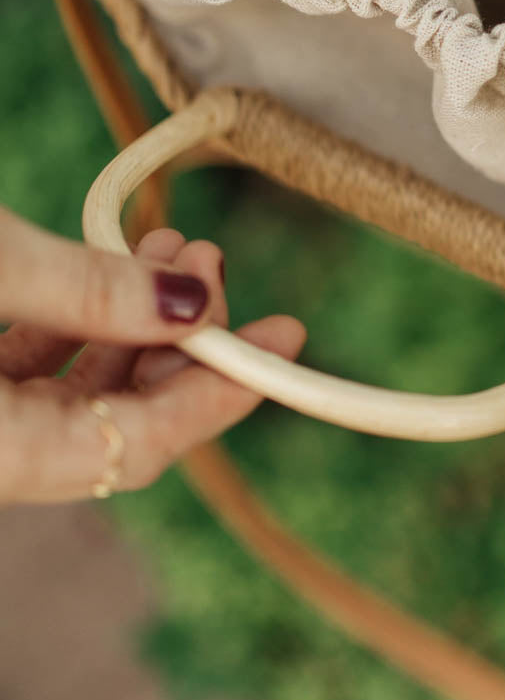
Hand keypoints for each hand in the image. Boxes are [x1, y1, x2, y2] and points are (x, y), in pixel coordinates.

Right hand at [0, 208, 305, 503]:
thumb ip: (85, 291)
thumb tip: (195, 306)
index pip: (132, 451)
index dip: (216, 395)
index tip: (282, 338)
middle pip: (110, 427)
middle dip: (176, 341)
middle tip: (211, 262)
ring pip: (70, 397)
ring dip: (130, 323)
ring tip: (173, 247)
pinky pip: (28, 377)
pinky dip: (79, 322)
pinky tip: (116, 268)